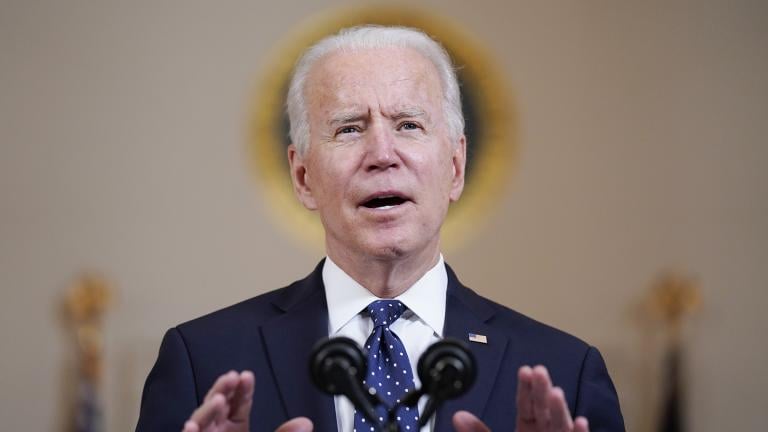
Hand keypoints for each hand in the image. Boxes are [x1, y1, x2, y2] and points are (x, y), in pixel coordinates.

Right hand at [181, 370, 312, 431]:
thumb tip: (305, 423)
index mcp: (234, 428)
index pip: (238, 404)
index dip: (242, 390)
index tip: (247, 376)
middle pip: (216, 407)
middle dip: (222, 390)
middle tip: (232, 378)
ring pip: (199, 423)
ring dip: (206, 410)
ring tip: (218, 399)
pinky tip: (191, 426)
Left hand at [452, 365, 588, 431]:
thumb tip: (459, 417)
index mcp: (529, 431)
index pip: (527, 406)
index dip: (526, 389)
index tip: (525, 371)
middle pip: (544, 411)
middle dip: (542, 391)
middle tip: (539, 371)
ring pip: (561, 426)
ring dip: (560, 410)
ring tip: (556, 393)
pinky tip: (580, 422)